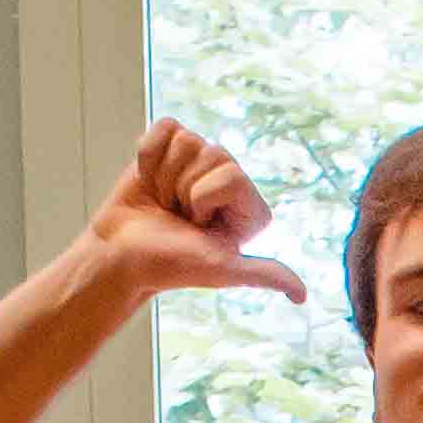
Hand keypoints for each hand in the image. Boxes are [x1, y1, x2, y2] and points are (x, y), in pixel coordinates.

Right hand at [85, 122, 303, 308]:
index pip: (232, 175)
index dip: (204, 199)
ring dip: (165, 175)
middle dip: (184, 187)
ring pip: (186, 139)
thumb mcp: (221, 270)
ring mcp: (198, 161)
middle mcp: (229, 180)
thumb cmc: (170, 265)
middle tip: (178, 215)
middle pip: (212, 151)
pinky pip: (165, 127)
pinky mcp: (169, 146)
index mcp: (248, 206)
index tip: (197, 226)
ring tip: (165, 201)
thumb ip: (264, 274)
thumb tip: (301, 295)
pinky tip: (150, 180)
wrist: (121, 254)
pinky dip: (149, 155)